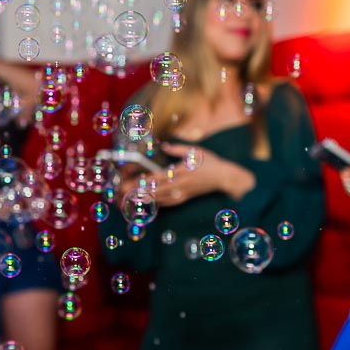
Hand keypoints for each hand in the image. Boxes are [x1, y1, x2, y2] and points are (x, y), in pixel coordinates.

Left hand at [138, 143, 254, 206]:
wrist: (224, 177)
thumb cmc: (210, 162)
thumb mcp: (195, 151)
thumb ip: (178, 149)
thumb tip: (165, 146)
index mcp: (181, 171)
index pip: (159, 177)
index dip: (145, 181)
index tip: (133, 183)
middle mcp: (180, 184)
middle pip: (156, 190)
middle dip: (140, 192)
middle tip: (125, 192)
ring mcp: (183, 192)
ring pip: (161, 198)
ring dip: (146, 199)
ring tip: (132, 199)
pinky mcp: (186, 197)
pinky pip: (170, 203)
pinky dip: (159, 204)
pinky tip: (151, 204)